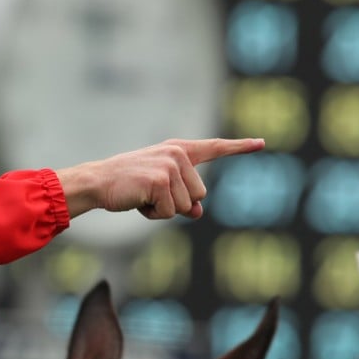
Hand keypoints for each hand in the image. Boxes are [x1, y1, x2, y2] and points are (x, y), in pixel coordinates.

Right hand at [54, 137, 264, 219]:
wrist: (97, 182)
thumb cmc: (126, 185)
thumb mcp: (158, 190)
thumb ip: (183, 198)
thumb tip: (199, 212)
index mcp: (178, 151)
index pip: (214, 148)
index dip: (239, 147)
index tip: (261, 143)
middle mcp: (177, 155)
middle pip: (199, 194)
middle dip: (176, 203)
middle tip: (149, 194)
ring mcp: (170, 166)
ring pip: (185, 205)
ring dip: (163, 210)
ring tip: (141, 196)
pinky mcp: (161, 181)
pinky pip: (170, 212)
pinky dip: (154, 214)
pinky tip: (138, 201)